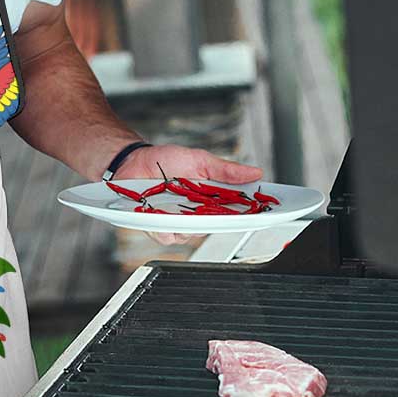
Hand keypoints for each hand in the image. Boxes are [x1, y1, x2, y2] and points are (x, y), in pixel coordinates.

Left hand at [116, 144, 263, 246]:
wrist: (133, 161)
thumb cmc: (165, 160)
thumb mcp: (199, 160)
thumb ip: (225, 170)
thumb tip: (255, 172)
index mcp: (210, 199)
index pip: (235, 211)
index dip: (250, 214)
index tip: (264, 212)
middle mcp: (195, 214)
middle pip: (215, 227)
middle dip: (219, 221)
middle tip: (219, 210)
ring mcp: (176, 222)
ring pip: (191, 235)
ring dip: (188, 223)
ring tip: (182, 208)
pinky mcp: (157, 227)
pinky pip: (166, 236)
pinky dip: (165, 228)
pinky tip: (162, 216)